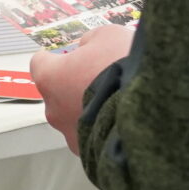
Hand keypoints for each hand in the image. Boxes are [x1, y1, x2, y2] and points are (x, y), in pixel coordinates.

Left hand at [30, 22, 135, 151]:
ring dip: (89, 108)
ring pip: (75, 117)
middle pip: (58, 93)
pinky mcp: (90, 153)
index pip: (40, 64)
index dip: (55, 58)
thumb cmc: (123, 69)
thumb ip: (91, 41)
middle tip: (100, 76)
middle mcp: (54, 109)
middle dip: (75, 85)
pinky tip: (122, 119)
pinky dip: (102, 128)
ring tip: (116, 100)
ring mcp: (70, 134)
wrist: (148, 109)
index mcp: (51, 78)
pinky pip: (92, 136)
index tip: (65, 56)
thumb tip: (88, 47)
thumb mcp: (108, 36)